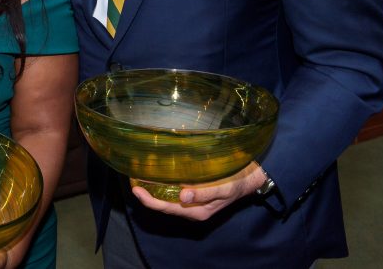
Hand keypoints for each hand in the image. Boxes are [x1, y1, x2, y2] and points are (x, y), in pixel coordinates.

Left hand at [131, 161, 265, 221]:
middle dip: (146, 193)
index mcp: (196, 211)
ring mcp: (191, 199)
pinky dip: (162, 182)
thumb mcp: (224, 188)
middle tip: (131, 178)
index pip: (166, 208)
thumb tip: (183, 195)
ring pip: (166, 196)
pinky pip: (172, 189)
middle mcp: (191, 207)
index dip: (149, 200)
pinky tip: (155, 172)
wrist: (250, 177)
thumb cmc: (237, 182)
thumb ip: (204, 193)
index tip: (136, 189)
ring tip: (137, 175)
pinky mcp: (193, 190)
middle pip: (162, 203)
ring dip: (152, 187)